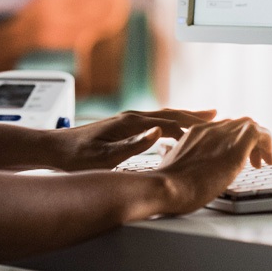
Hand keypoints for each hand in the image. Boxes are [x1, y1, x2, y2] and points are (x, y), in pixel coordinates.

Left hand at [50, 108, 216, 170]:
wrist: (54, 149)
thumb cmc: (76, 157)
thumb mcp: (104, 157)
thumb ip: (132, 145)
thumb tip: (158, 133)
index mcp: (130, 122)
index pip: (169, 120)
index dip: (192, 123)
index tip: (214, 125)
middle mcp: (131, 118)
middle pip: (169, 114)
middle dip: (193, 115)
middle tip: (218, 115)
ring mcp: (126, 121)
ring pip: (162, 118)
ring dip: (183, 118)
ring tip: (203, 122)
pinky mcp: (122, 128)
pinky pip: (154, 124)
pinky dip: (170, 125)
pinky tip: (174, 133)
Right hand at [154, 117, 271, 215]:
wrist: (167, 187)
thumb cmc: (167, 182)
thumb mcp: (170, 161)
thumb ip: (174, 153)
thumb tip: (171, 154)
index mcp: (195, 131)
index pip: (223, 126)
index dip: (234, 138)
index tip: (237, 154)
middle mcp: (210, 129)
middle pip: (238, 124)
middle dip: (249, 140)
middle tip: (253, 160)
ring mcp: (222, 137)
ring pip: (250, 125)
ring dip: (259, 142)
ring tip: (263, 161)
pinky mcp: (235, 150)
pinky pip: (258, 134)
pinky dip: (267, 143)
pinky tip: (268, 159)